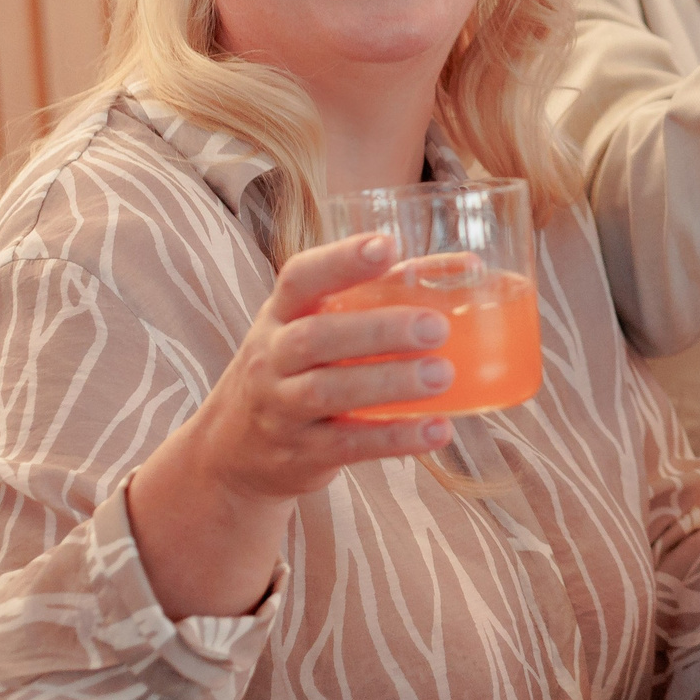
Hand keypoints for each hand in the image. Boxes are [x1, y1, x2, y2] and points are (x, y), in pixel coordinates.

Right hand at [127, 232, 452, 616]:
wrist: (232, 450)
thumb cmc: (294, 369)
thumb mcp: (309, 327)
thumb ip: (374, 297)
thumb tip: (467, 267)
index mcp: (281, 315)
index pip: (301, 278)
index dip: (341, 260)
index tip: (387, 246)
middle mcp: (273, 358)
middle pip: (316, 338)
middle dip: (378, 330)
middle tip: (436, 327)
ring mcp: (282, 408)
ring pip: (329, 392)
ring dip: (390, 383)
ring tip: (443, 375)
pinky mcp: (301, 453)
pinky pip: (348, 445)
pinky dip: (394, 438)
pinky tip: (437, 430)